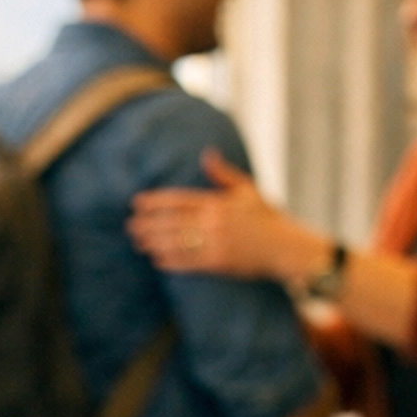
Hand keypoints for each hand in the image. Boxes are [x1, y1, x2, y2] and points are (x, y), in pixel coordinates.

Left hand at [129, 150, 332, 280]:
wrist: (285, 247)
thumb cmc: (268, 219)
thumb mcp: (248, 191)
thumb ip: (224, 174)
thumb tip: (207, 154)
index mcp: (218, 203)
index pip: (179, 200)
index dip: (156, 202)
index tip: (137, 203)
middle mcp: (214, 222)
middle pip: (173, 222)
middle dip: (149, 224)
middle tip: (130, 225)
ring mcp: (216, 243)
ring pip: (177, 242)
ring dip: (155, 242)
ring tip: (139, 242)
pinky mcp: (220, 263)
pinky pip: (190, 262)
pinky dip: (172, 261)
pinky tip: (157, 260)